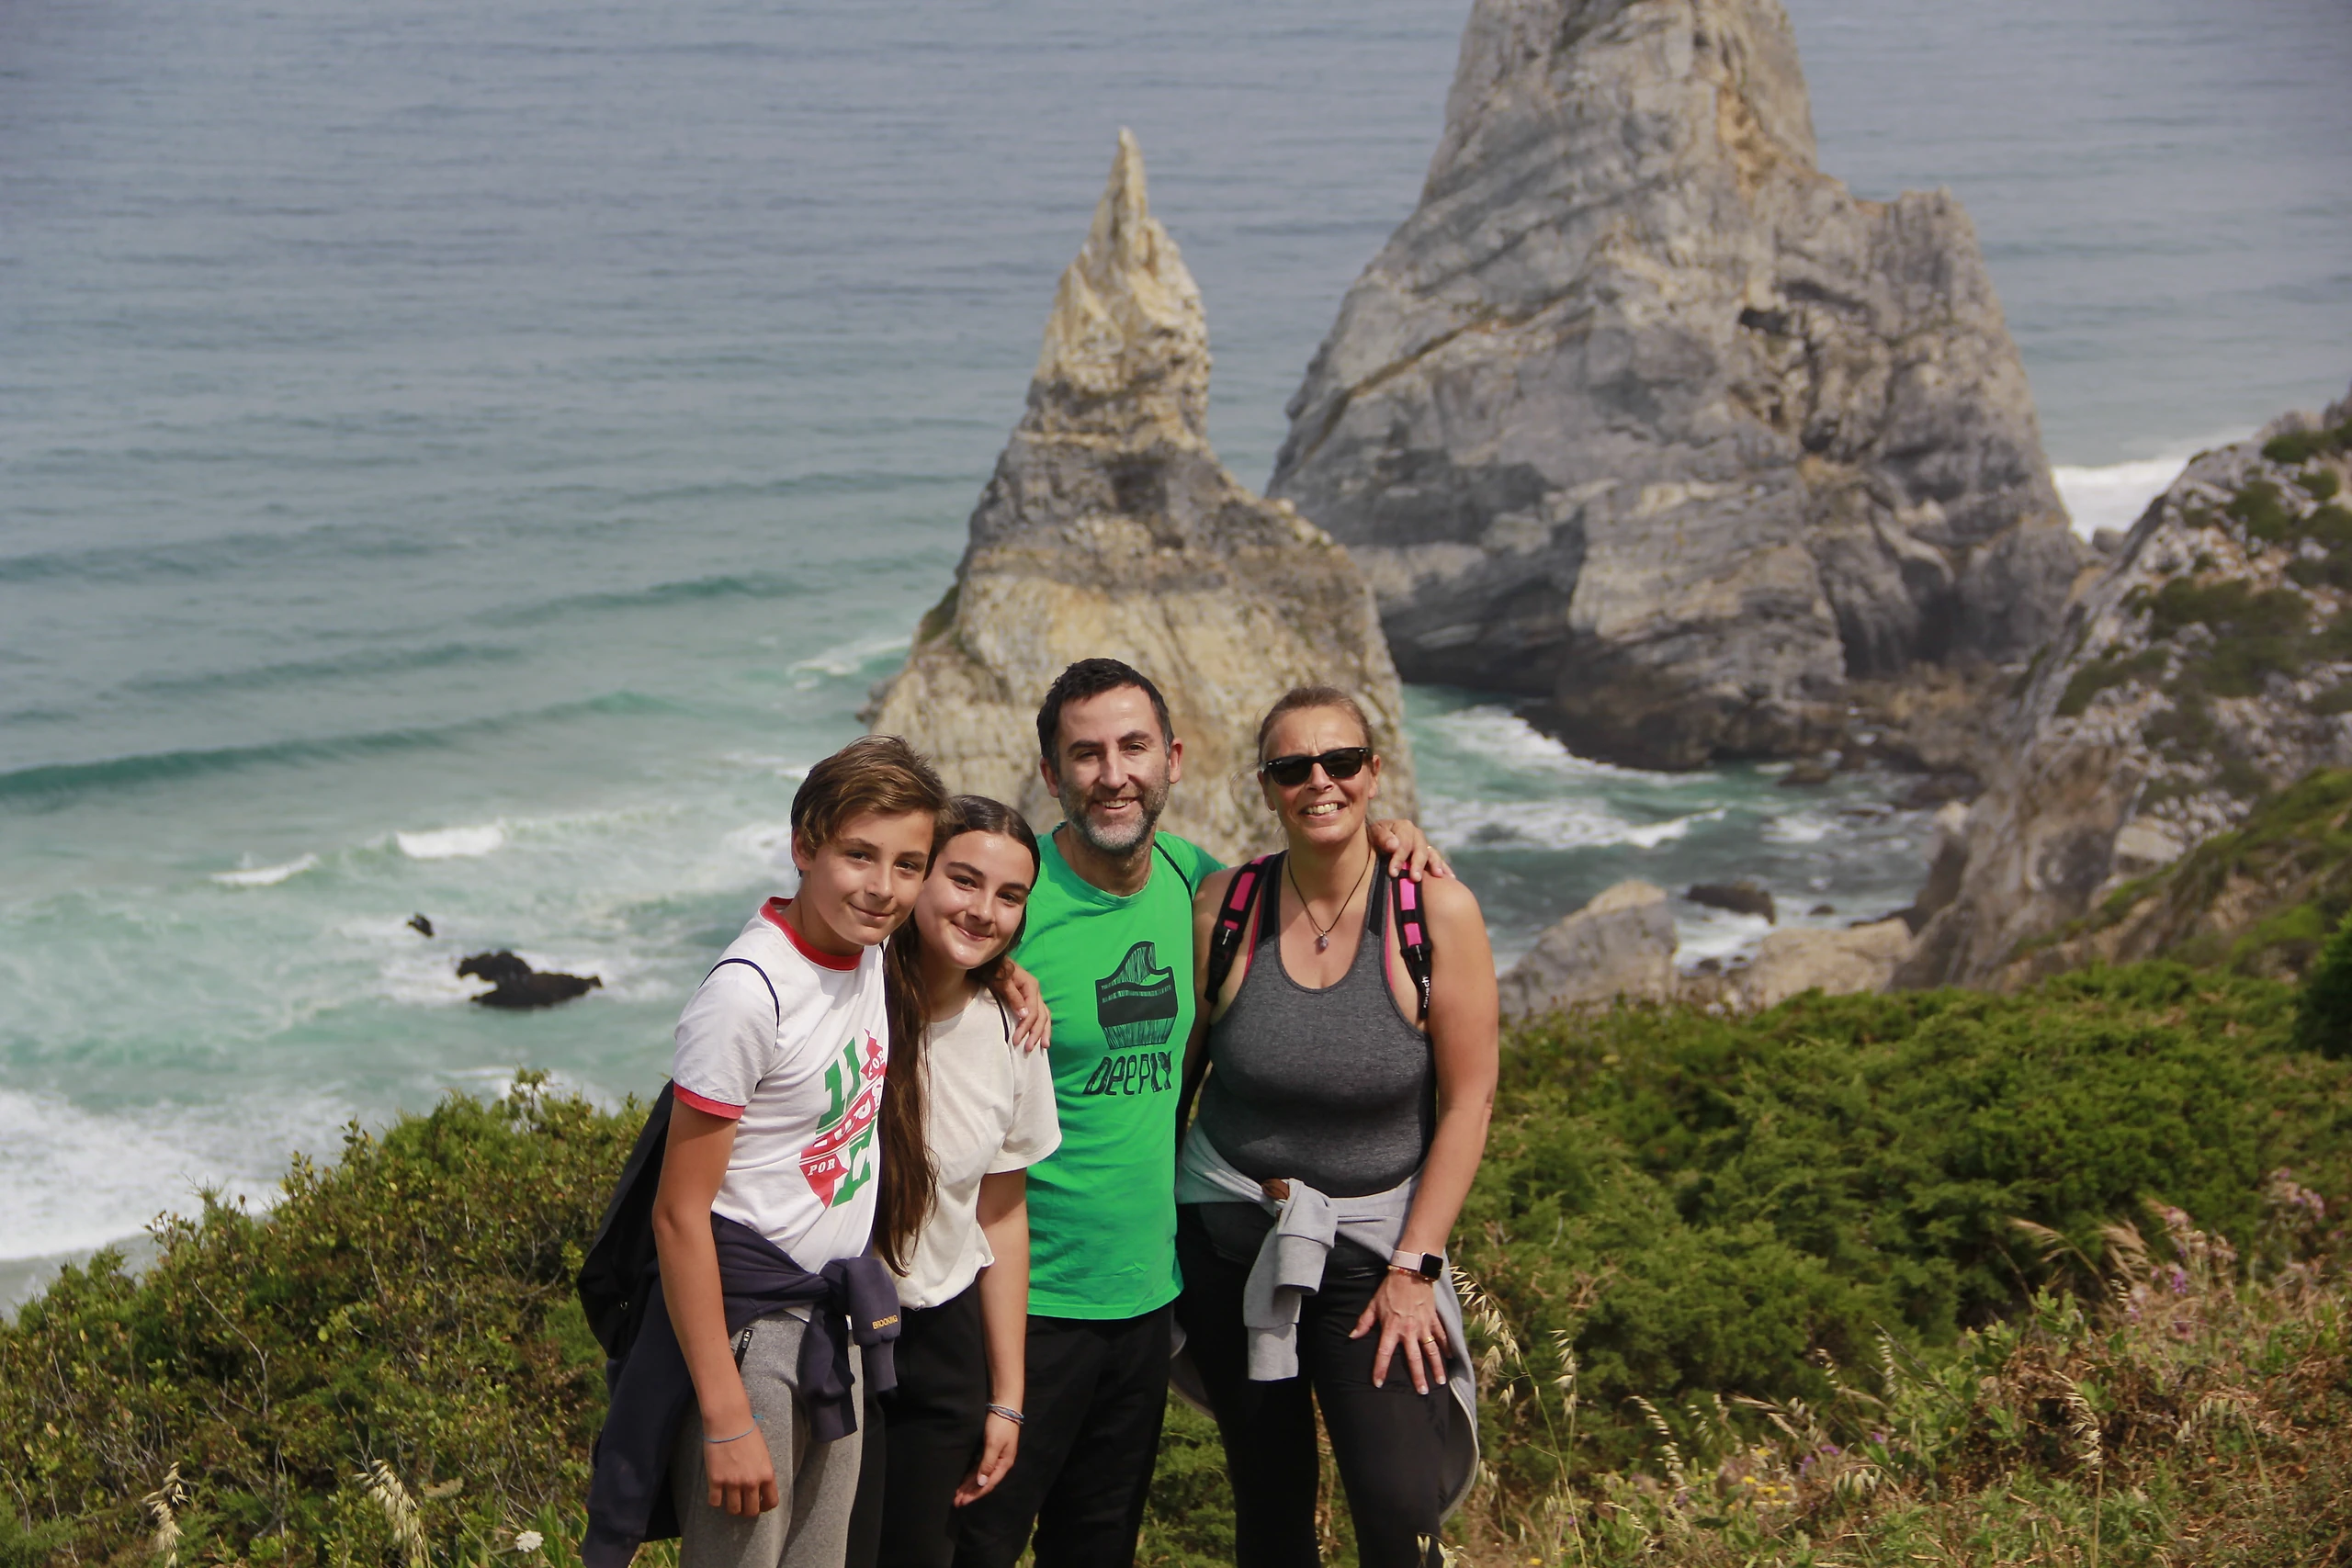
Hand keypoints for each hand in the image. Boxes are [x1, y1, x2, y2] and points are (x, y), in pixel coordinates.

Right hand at [702, 1415, 778, 1515]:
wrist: (729, 1423)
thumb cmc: (748, 1433)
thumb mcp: (764, 1454)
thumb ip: (763, 1473)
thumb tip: (760, 1488)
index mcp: (767, 1475)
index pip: (771, 1502)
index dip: (765, 1507)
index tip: (759, 1505)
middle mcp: (751, 1482)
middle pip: (751, 1511)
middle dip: (747, 1511)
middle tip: (743, 1505)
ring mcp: (733, 1483)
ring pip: (733, 1510)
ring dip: (732, 1508)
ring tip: (730, 1500)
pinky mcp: (716, 1481)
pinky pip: (715, 1502)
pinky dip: (715, 1501)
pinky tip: (716, 1494)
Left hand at [954, 1411, 1021, 1504]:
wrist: (1004, 1406)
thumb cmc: (999, 1426)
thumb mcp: (993, 1445)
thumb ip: (987, 1464)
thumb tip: (981, 1483)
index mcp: (1003, 1465)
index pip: (987, 1484)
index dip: (974, 1495)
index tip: (962, 1502)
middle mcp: (1000, 1464)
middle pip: (983, 1482)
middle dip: (969, 1493)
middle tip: (955, 1502)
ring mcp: (995, 1457)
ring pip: (980, 1476)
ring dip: (968, 1486)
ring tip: (957, 1495)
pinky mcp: (989, 1451)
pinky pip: (978, 1468)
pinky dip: (970, 1475)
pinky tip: (963, 1481)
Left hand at [989, 960, 1051, 1051]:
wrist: (990, 960)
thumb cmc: (994, 969)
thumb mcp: (1002, 981)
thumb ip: (1014, 997)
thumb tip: (1025, 1015)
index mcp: (1031, 986)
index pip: (1033, 1012)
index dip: (1026, 1027)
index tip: (1016, 1041)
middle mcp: (1036, 990)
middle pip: (1042, 1015)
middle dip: (1036, 1033)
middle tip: (1028, 1049)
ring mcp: (1034, 994)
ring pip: (1045, 1015)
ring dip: (1043, 1031)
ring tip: (1044, 1047)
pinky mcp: (1029, 997)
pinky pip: (1040, 1013)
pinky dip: (1041, 1025)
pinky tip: (1041, 1035)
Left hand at [1350, 1269, 1445, 1393]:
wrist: (1410, 1272)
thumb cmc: (1389, 1289)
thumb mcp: (1373, 1305)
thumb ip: (1364, 1323)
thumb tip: (1352, 1337)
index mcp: (1392, 1328)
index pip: (1384, 1353)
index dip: (1380, 1369)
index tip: (1379, 1383)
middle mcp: (1409, 1330)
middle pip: (1414, 1358)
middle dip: (1418, 1377)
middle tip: (1422, 1392)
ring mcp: (1424, 1326)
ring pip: (1432, 1350)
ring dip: (1436, 1367)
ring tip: (1440, 1382)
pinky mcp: (1433, 1319)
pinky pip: (1441, 1336)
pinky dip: (1446, 1346)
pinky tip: (1450, 1358)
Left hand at [1367, 818, 1450, 881]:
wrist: (1378, 840)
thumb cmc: (1374, 837)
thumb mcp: (1374, 833)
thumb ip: (1382, 837)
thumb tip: (1394, 845)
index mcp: (1404, 827)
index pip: (1404, 843)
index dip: (1399, 858)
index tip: (1393, 872)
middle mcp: (1417, 834)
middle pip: (1420, 849)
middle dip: (1418, 864)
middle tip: (1415, 878)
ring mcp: (1424, 845)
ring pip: (1432, 854)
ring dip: (1435, 865)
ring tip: (1438, 876)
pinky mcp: (1428, 855)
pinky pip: (1438, 861)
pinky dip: (1444, 868)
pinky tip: (1450, 878)